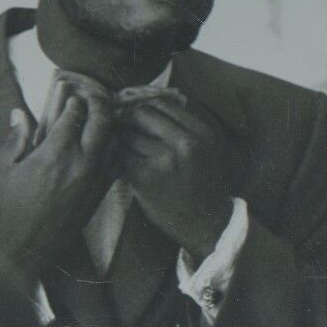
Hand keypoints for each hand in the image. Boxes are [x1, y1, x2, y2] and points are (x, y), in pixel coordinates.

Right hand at [0, 77, 117, 275]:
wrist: (17, 250)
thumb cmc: (2, 209)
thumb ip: (14, 138)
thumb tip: (20, 113)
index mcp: (55, 153)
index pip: (75, 113)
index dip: (73, 99)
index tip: (70, 92)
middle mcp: (81, 164)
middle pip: (102, 121)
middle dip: (98, 103)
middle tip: (90, 96)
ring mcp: (94, 180)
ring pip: (115, 141)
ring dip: (109, 124)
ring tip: (99, 116)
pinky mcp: (99, 196)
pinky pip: (116, 164)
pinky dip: (114, 148)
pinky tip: (105, 144)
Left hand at [117, 95, 231, 261]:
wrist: (207, 223)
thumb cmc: (202, 183)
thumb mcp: (205, 148)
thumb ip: (182, 126)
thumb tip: (147, 103)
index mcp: (200, 132)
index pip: (162, 103)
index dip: (143, 106)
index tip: (134, 112)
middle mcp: (185, 143)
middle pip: (142, 114)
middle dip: (128, 119)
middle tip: (121, 126)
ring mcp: (164, 160)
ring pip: (129, 135)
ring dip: (123, 141)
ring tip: (126, 149)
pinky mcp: (146, 178)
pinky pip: (122, 156)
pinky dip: (120, 159)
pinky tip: (126, 166)